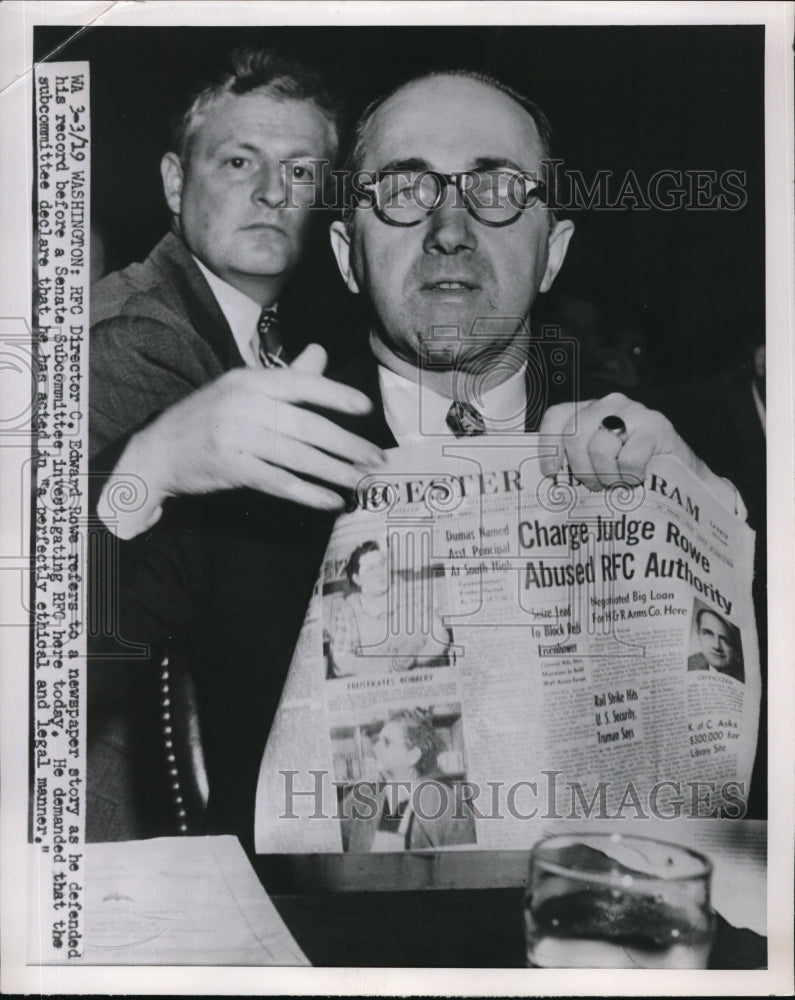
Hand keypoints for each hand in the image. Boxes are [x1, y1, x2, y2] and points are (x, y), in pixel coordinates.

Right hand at [102, 345, 384, 537]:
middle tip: (376, 458)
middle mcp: (244, 405)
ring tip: (361, 482)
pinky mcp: (232, 469)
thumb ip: (286, 377)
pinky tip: (330, 500)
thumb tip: (321, 353)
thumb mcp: (241, 388)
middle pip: (306, 426)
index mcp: (250, 381)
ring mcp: (237, 438)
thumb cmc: (208, 417)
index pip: (300, 384)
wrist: (158, 450)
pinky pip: (278, 482)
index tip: (365, 408)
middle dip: (346, 444)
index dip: (335, 395)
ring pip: (297, 456)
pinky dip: (307, 493)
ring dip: (334, 472)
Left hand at [538, 392, 743, 514]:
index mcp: (589, 411)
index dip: (549, 446)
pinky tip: (638, 478)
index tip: (552, 473)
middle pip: (575, 436)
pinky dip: (630, 475)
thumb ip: (577, 459)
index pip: (556, 417)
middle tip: (596, 485)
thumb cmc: (635, 472)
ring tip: (618, 484)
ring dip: (607, 475)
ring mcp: (632, 412)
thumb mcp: (600, 462)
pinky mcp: (655, 425)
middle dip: (581, 469)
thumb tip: (550, 480)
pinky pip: (628, 457)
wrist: (685, 477)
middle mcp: (607, 404)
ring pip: (599, 447)